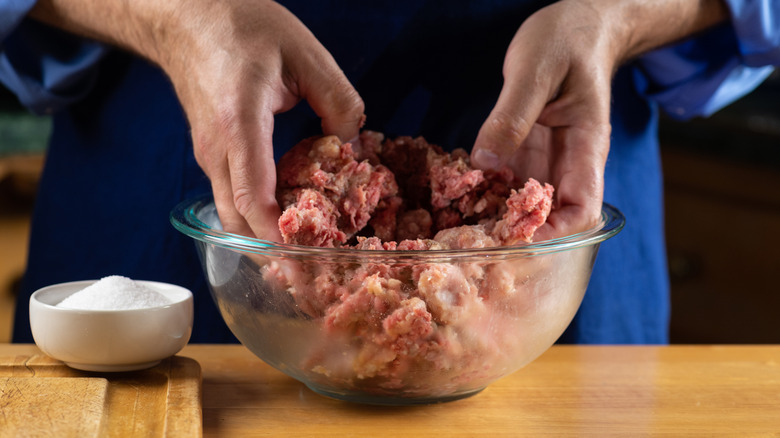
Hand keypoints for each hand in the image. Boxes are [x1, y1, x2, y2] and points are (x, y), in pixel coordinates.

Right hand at [30, 0, 364, 240]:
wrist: (186, 15)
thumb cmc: (241, 26)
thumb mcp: (305, 53)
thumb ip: (338, 100)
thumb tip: (354, 144)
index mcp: (239, 124)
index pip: (252, 198)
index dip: (278, 236)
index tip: (307, 258)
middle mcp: (216, 149)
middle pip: (237, 221)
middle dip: (272, 251)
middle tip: (312, 270)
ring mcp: (208, 154)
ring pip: (231, 214)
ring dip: (264, 236)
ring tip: (303, 250)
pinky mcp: (211, 152)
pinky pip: (230, 196)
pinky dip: (257, 215)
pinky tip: (287, 214)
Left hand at [470, 0, 726, 239]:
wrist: (576, 26)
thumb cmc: (567, 42)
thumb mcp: (535, 72)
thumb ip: (511, 117)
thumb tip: (486, 163)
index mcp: (586, 148)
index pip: (582, 210)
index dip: (554, 232)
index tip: (517, 237)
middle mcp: (568, 162)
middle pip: (550, 217)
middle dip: (516, 232)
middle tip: (474, 235)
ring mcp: (545, 159)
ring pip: (524, 203)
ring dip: (495, 215)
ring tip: (459, 221)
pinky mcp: (524, 151)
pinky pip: (506, 180)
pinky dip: (484, 189)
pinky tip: (458, 191)